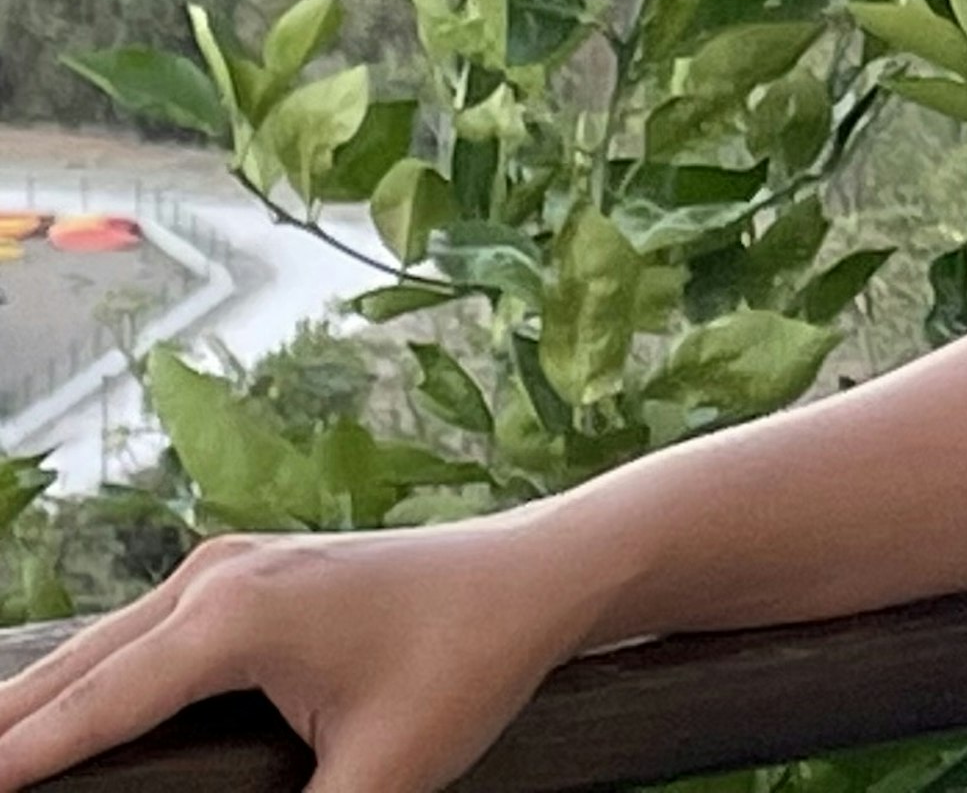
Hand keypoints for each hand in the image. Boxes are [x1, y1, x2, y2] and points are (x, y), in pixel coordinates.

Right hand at [0, 514, 584, 792]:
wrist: (541, 571)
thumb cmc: (470, 663)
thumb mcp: (380, 779)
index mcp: (233, 617)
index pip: (89, 711)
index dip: (14, 762)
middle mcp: (215, 577)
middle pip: (70, 673)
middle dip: (2, 733)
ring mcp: (227, 567)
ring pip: (94, 649)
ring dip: (34, 706)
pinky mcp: (243, 576)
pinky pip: (132, 636)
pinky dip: (81, 681)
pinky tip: (50, 722)